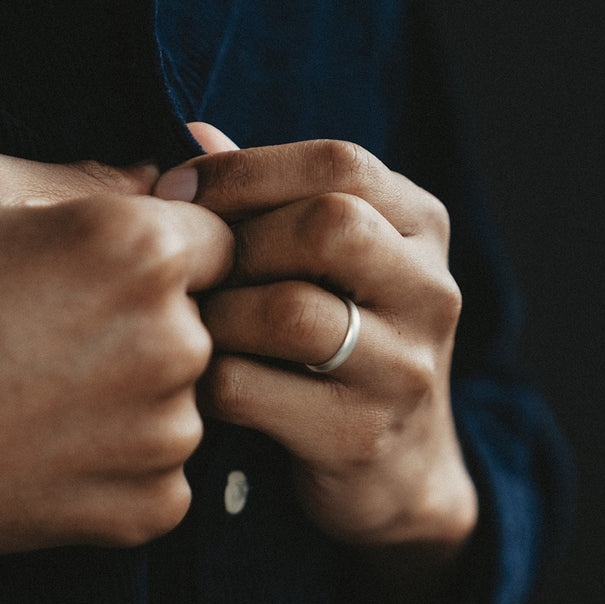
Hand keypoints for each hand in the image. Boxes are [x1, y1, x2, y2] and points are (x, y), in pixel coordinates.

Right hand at [0, 145, 232, 555]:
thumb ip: (87, 178)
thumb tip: (155, 178)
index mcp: (146, 253)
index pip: (222, 241)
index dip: (179, 253)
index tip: (128, 273)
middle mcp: (179, 343)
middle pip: (202, 323)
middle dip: (152, 324)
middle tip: (63, 341)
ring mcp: (171, 433)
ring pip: (182, 398)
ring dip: (136, 396)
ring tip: (47, 400)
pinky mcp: (155, 504)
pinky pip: (162, 468)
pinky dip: (121, 463)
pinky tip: (52, 452)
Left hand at [156, 130, 476, 555]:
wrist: (402, 468)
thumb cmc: (349, 347)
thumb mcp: (337, 265)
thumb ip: (275, 200)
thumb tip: (197, 135)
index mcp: (422, 228)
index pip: (340, 164)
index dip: (244, 169)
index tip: (175, 193)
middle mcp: (429, 290)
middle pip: (326, 227)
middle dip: (235, 242)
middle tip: (192, 271)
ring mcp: (405, 367)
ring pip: (288, 311)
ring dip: (216, 316)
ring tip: (197, 329)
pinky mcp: (362, 433)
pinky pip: (252, 388)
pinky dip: (207, 381)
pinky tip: (203, 383)